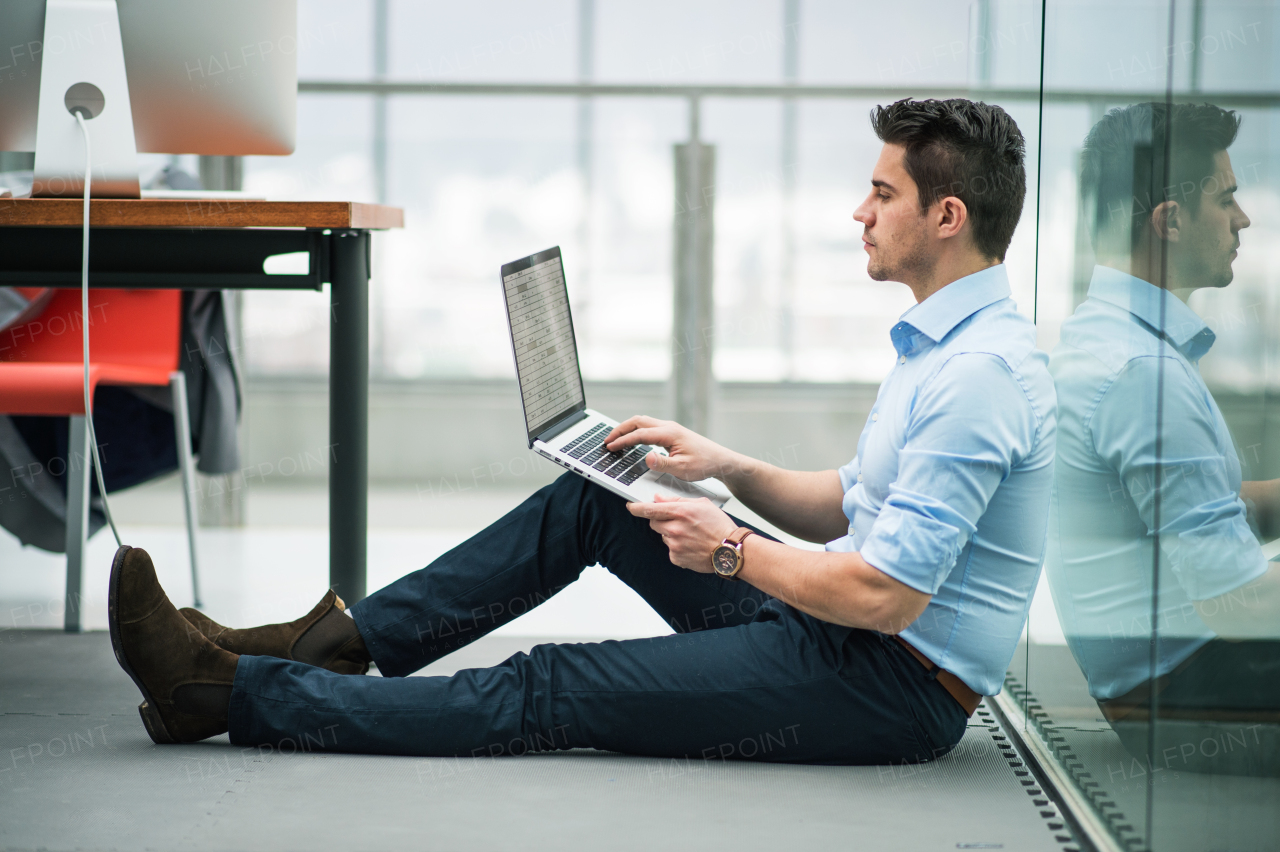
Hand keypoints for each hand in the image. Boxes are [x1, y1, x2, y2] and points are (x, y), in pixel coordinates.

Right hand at [605, 415, 737, 482]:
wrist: (720, 460)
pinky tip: (632, 440)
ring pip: (642, 422)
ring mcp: (670, 428)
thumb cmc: (704, 464)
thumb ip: (663, 463)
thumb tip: (646, 457)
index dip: (623, 441)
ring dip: (627, 429)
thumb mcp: (683, 469)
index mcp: (669, 434)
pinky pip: (648, 427)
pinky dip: (636, 431)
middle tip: (607, 440)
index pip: (639, 434)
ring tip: (615, 440)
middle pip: (637, 421)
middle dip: (620, 430)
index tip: (610, 447)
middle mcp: (668, 427)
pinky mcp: (671, 433)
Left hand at [627, 494, 737, 572]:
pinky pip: (670, 549)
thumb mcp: (701, 504)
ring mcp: (675, 545)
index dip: (636, 507)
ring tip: (691, 535)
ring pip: (663, 536)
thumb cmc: (720, 526)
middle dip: (660, 520)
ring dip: (672, 534)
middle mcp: (675, 529)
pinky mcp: (676, 558)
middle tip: (677, 521)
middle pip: (654, 523)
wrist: (731, 550)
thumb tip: (659, 498)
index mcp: (681, 512)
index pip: (649, 509)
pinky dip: (678, 547)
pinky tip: (692, 545)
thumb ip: (677, 500)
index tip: (631, 506)